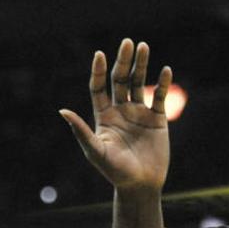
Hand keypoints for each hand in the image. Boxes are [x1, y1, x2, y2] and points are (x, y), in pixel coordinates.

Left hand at [60, 38, 171, 191]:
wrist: (141, 185)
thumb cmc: (115, 171)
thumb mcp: (96, 151)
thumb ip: (81, 130)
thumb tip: (62, 110)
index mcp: (103, 116)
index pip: (98, 88)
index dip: (98, 71)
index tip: (99, 55)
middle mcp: (120, 111)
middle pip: (120, 80)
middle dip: (123, 61)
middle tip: (127, 43)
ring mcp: (139, 113)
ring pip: (139, 83)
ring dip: (142, 65)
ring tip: (144, 46)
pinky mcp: (157, 120)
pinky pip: (159, 97)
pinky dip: (163, 84)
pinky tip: (165, 70)